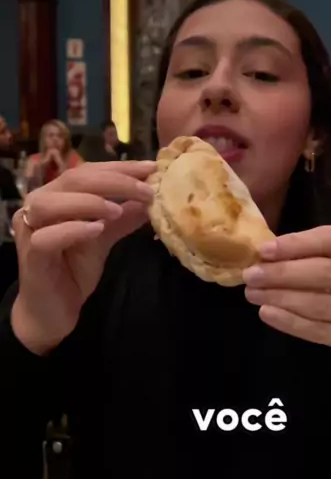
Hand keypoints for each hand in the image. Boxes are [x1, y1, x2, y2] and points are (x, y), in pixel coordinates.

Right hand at [11, 160, 155, 354]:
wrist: (52, 310)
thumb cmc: (73, 270)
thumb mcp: (104, 238)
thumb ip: (123, 218)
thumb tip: (150, 198)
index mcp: (56, 194)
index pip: (88, 171)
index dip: (120, 168)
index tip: (151, 169)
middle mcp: (39, 204)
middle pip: (74, 180)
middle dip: (114, 181)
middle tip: (146, 190)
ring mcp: (30, 228)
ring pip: (54, 202)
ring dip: (90, 202)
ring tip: (119, 210)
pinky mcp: (30, 253)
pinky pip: (47, 236)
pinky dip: (73, 229)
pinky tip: (97, 230)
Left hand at [243, 226, 330, 384]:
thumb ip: (322, 260)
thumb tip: (268, 254)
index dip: (296, 243)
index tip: (263, 250)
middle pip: (325, 271)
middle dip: (281, 272)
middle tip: (250, 275)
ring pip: (319, 303)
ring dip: (280, 297)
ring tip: (252, 294)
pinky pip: (320, 330)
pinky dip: (290, 321)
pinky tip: (268, 314)